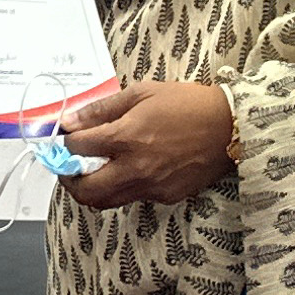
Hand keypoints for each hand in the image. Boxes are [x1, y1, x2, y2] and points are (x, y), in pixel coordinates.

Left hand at [52, 79, 235, 208]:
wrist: (230, 126)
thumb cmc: (187, 104)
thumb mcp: (142, 93)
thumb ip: (102, 109)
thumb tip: (70, 120)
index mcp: (126, 137)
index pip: (77, 148)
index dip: (65, 142)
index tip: (66, 136)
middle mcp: (135, 168)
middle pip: (84, 190)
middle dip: (68, 179)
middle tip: (69, 166)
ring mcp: (151, 187)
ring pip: (106, 201)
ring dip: (92, 188)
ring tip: (94, 170)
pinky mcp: (165, 196)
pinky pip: (132, 198)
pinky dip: (122, 187)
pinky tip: (130, 169)